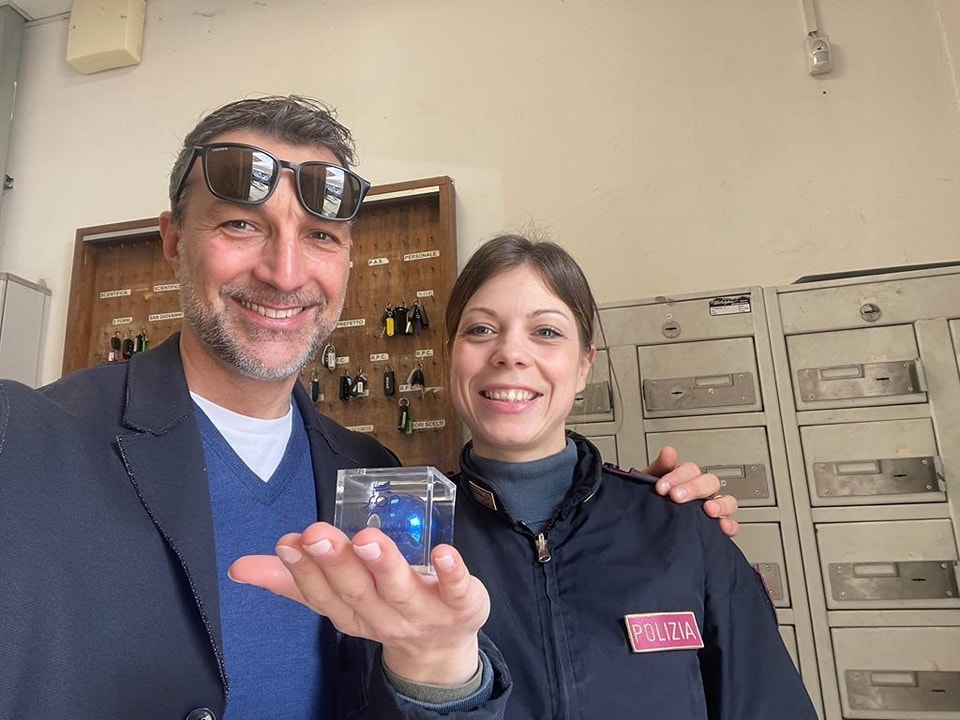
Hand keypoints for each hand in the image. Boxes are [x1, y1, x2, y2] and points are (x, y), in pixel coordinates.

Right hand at [228, 522, 487, 684]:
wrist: (442, 644)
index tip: (290, 541)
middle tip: (319, 534)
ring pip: (399, 589)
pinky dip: (450, 572)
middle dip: (336, 562)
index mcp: (350, 613)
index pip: (321, 595)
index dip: (305, 570)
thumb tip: (241, 567)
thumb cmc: (384, 607)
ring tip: (367, 538)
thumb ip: (293, 581)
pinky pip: (456, 589)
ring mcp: (423, 612)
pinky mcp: (461, 604)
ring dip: (383, 563)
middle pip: (356, 591)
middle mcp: (382, 616)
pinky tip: (443, 552)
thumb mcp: (339, 598)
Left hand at [645, 446, 739, 536]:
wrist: (644, 528)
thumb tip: (669, 452)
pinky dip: (730, 524)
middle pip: (710, 482)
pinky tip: (722, 526)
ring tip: (709, 510)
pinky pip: (731, 525)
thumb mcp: (649, 483)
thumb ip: (659, 467)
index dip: (677, 476)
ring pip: (727, 501)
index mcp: (686, 479)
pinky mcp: (716, 528)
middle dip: (694, 488)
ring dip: (720, 504)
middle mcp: (701, 492)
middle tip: (676, 497)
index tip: (661, 487)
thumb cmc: (651, 501)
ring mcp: (711, 509)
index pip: (690, 470)